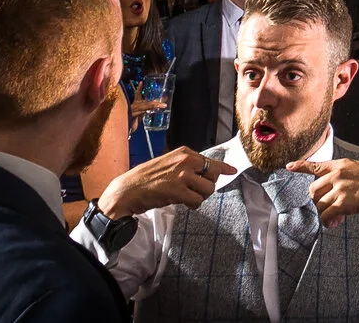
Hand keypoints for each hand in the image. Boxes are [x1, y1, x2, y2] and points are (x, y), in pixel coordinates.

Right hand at [100, 146, 235, 218]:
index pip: (210, 160)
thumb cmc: (146, 179)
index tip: (232, 170)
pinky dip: (193, 205)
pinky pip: (197, 200)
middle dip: (208, 186)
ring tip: (188, 198)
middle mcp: (186, 160)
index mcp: (184, 152)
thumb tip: (204, 173)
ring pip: (208, 189)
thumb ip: (186, 166)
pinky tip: (184, 204)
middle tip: (195, 191)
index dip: (223, 167)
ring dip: (200, 197)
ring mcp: (182, 175)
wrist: (127, 190)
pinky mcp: (178, 190)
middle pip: (213, 175)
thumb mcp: (168, 164)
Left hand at [289, 156, 358, 226]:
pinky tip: (335, 223)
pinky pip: (326, 215)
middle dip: (318, 201)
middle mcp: (336, 175)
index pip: (315, 165)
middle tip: (328, 207)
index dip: (300, 166)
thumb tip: (330, 190)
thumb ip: (341, 175)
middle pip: (313, 190)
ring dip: (324, 213)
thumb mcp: (357, 169)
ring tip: (335, 217)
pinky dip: (328, 222)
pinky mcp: (343, 203)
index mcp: (340, 164)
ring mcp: (339, 188)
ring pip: (318, 205)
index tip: (289, 166)